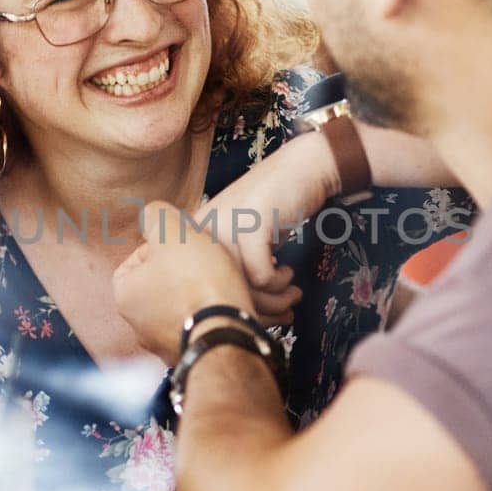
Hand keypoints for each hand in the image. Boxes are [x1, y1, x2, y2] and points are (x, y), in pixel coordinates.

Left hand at [113, 201, 253, 362]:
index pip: (139, 257)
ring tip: (217, 285)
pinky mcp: (188, 356)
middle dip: (183, 271)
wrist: (228, 334)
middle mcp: (137, 325)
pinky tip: (222, 307)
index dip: (166, 245)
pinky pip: (196, 328)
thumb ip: (157, 215)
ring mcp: (162, 345)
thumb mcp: (174, 230)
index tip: (186, 246)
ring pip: (179, 306)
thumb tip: (152, 215)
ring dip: (196, 294)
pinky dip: (207, 317)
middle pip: (160, 283)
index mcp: (125, 294)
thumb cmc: (200, 283)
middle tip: (205, 263)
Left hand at [200, 133, 333, 315]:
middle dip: (255, 311)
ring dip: (273, 300)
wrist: (301, 171)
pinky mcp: (249, 227)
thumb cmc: (271, 211)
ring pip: (240, 289)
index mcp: (190, 238)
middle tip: (282, 316)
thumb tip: (232, 318)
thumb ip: (227, 273)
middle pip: (217, 294)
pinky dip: (278, 282)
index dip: (229, 309)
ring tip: (290, 295)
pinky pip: (261, 277)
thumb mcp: (239, 243)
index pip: (196, 290)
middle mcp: (200, 232)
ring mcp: (222, 228)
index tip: (256, 316)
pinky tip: (287, 272)